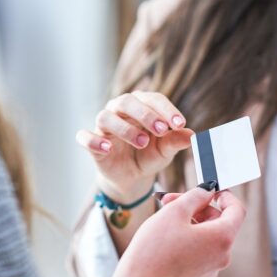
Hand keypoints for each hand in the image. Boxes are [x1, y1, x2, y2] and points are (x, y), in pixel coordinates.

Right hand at [75, 91, 193, 201]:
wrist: (132, 177)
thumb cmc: (149, 155)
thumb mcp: (165, 150)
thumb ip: (175, 141)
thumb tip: (192, 136)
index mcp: (141, 105)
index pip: (152, 99)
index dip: (166, 109)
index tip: (180, 123)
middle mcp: (119, 110)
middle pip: (127, 101)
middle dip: (145, 114)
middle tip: (162, 130)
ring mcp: (104, 126)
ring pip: (106, 117)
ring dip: (125, 128)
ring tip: (143, 142)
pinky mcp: (92, 143)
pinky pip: (85, 137)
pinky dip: (94, 141)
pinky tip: (107, 147)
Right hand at [105, 186, 245, 276]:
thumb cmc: (155, 248)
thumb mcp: (175, 211)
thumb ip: (196, 196)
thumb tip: (208, 191)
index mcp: (222, 238)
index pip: (236, 210)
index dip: (225, 196)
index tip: (211, 190)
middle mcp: (222, 258)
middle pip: (218, 225)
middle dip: (197, 209)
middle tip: (171, 201)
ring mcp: (210, 273)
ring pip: (206, 241)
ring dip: (190, 227)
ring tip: (164, 222)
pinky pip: (197, 258)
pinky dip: (186, 246)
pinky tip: (165, 245)